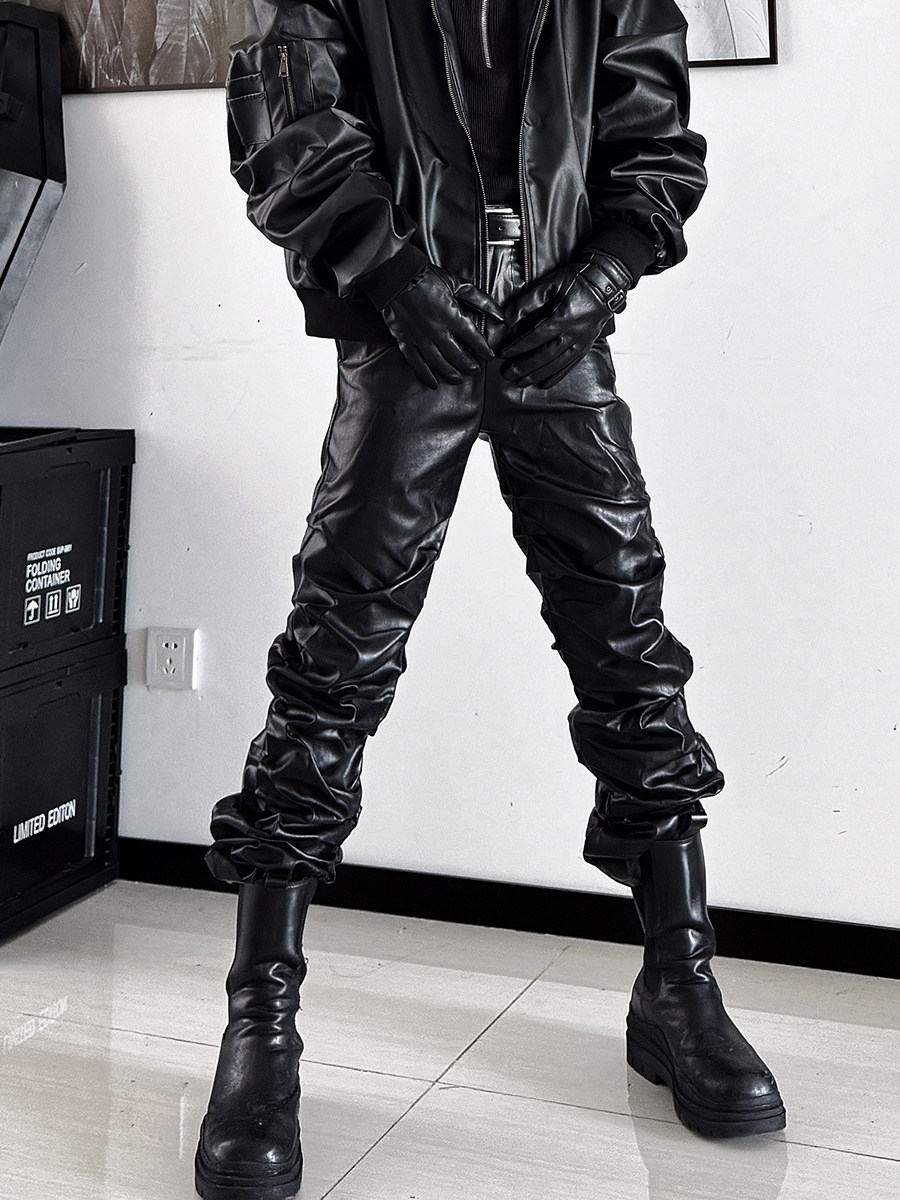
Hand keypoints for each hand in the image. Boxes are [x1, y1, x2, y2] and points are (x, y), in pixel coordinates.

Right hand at [381, 264, 505, 388]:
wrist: (396, 276)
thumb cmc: (426, 277)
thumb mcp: (456, 283)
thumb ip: (480, 300)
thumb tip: (500, 314)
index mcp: (451, 315)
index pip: (473, 338)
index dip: (483, 349)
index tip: (489, 356)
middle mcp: (437, 331)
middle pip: (457, 355)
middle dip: (468, 365)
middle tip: (474, 370)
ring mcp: (420, 338)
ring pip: (438, 362)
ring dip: (450, 373)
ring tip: (458, 379)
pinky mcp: (405, 340)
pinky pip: (416, 363)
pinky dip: (425, 375)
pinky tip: (433, 383)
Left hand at [497, 253, 631, 388]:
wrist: (607, 283)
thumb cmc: (578, 280)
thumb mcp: (551, 284)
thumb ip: (529, 301)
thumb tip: (508, 318)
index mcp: (562, 317)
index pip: (535, 337)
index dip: (518, 347)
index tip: (503, 353)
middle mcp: (572, 334)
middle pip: (544, 355)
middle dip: (525, 366)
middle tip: (508, 374)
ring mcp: (581, 342)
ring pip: (556, 364)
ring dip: (537, 374)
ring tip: (521, 382)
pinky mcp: (586, 346)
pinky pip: (570, 365)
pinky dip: (557, 375)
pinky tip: (546, 383)